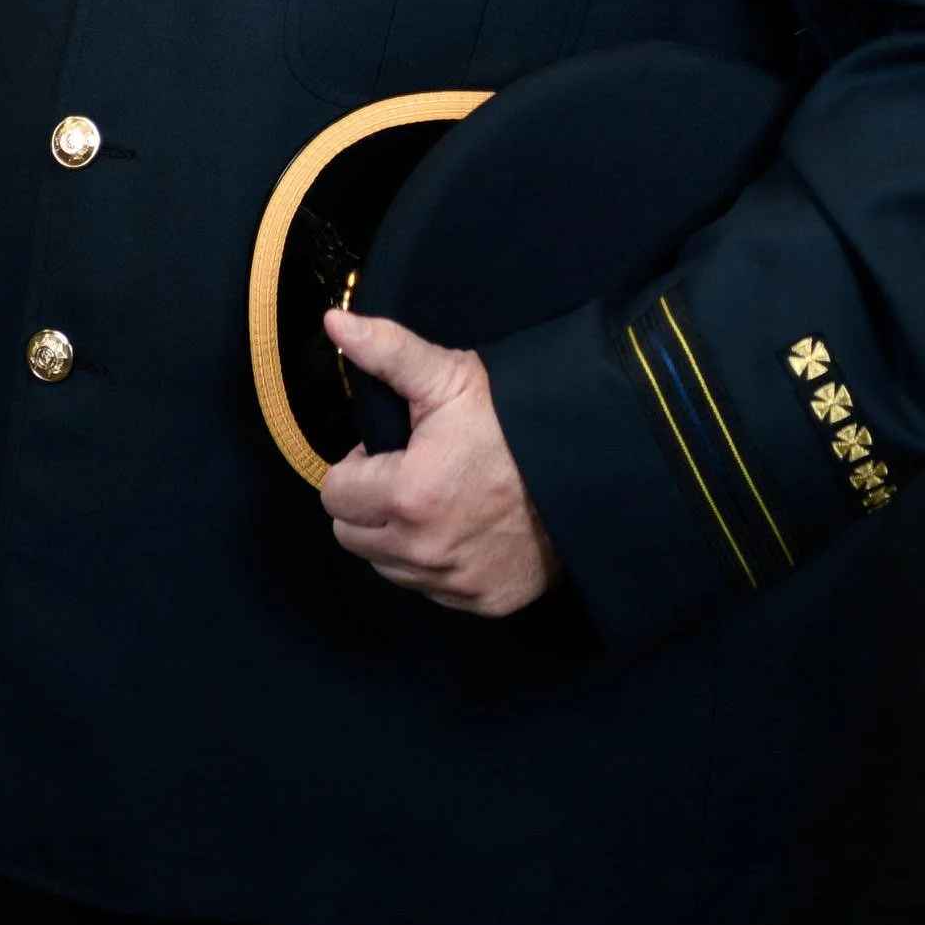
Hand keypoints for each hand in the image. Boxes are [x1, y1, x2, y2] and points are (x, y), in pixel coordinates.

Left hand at [319, 310, 560, 616]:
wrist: (590, 463)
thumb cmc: (514, 417)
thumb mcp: (450, 376)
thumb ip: (386, 352)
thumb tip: (334, 322)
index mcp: (406, 494)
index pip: (335, 494)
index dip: (358, 466)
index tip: (391, 450)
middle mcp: (424, 549)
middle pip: (352, 536)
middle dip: (370, 503)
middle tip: (410, 472)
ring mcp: (454, 582)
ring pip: (388, 566)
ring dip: (397, 536)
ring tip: (438, 498)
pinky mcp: (483, 602)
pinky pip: (431, 589)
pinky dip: (435, 563)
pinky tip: (463, 527)